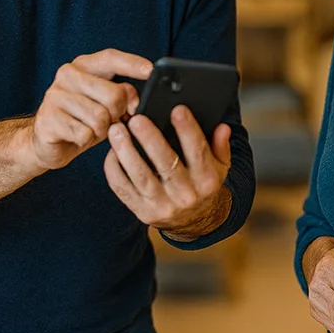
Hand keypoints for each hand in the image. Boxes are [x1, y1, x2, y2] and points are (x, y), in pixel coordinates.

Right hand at [29, 49, 150, 170]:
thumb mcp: (106, 104)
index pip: (110, 58)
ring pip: (100, 118)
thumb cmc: (81, 119)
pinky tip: (77, 137)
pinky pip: (84, 133)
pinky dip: (86, 140)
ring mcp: (54, 95)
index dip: (132, 64)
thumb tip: (136, 102)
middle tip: (108, 121)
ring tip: (91, 129)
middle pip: (114, 95)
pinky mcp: (47, 119)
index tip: (151, 70)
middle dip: (117, 114)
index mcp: (83, 65)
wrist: (46, 141)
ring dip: (101, 130)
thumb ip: (122, 95)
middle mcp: (67, 75)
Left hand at [104, 105, 230, 233]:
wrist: (194, 223)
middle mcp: (186, 195)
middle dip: (150, 139)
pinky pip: (124, 190)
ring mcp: (162, 206)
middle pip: (166, 164)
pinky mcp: (142, 212)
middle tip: (137, 119)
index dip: (188, 130)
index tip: (177, 110)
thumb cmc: (203, 185)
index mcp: (207, 180)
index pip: (198, 152)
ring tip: (116, 131)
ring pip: (141, 177)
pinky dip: (115, 170)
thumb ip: (220, 146)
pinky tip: (111, 152)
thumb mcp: (220, 167)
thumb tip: (222, 127)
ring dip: (126, 152)